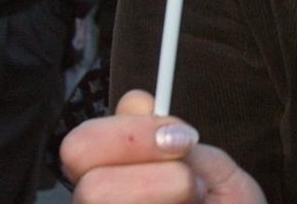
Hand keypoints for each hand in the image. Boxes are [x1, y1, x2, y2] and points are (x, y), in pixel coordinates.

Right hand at [62, 90, 267, 203]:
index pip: (79, 147)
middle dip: (154, 179)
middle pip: (89, 189)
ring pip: (104, 203)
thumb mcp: (217, 172)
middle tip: (193, 184)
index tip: (182, 139)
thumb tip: (136, 102)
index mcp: (114, 179)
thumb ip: (175, 138)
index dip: (128, 135)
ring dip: (169, 196)